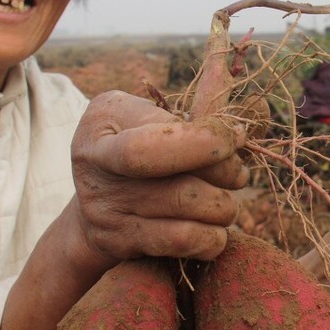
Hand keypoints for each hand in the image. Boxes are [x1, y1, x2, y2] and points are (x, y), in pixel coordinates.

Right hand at [68, 90, 247, 267]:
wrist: (92, 206)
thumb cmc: (135, 145)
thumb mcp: (145, 114)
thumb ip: (186, 107)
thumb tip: (234, 87)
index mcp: (101, 121)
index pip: (154, 144)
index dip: (205, 143)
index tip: (236, 139)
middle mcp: (95, 165)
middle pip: (178, 184)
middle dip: (223, 177)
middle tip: (237, 174)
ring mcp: (105, 209)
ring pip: (188, 214)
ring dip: (223, 208)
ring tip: (224, 201)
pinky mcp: (119, 241)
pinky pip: (183, 242)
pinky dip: (212, 238)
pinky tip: (214, 230)